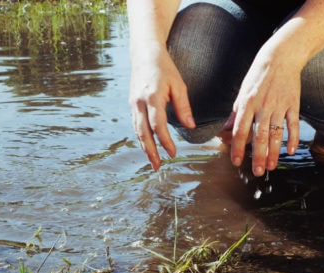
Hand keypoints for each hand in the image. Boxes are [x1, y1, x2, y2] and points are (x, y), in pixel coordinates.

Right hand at [129, 48, 194, 169]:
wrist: (144, 55)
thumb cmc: (164, 69)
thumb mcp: (178, 85)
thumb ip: (184, 107)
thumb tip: (191, 126)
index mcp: (152, 97)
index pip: (158, 125)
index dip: (165, 141)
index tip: (173, 153)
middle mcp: (139, 103)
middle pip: (143, 133)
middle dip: (150, 151)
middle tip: (158, 167)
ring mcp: (133, 105)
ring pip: (137, 131)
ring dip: (144, 148)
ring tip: (152, 162)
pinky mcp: (132, 106)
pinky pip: (135, 126)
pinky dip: (141, 139)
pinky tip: (147, 148)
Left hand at [230, 38, 301, 176]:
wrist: (282, 56)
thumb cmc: (259, 75)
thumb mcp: (243, 91)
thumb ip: (236, 112)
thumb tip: (225, 129)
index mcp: (247, 103)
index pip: (240, 130)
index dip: (238, 147)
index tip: (236, 162)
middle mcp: (262, 106)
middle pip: (259, 136)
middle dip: (258, 156)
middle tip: (258, 172)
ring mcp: (279, 106)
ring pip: (276, 134)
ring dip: (274, 152)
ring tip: (272, 166)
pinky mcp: (293, 104)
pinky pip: (293, 124)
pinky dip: (293, 138)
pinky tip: (291, 151)